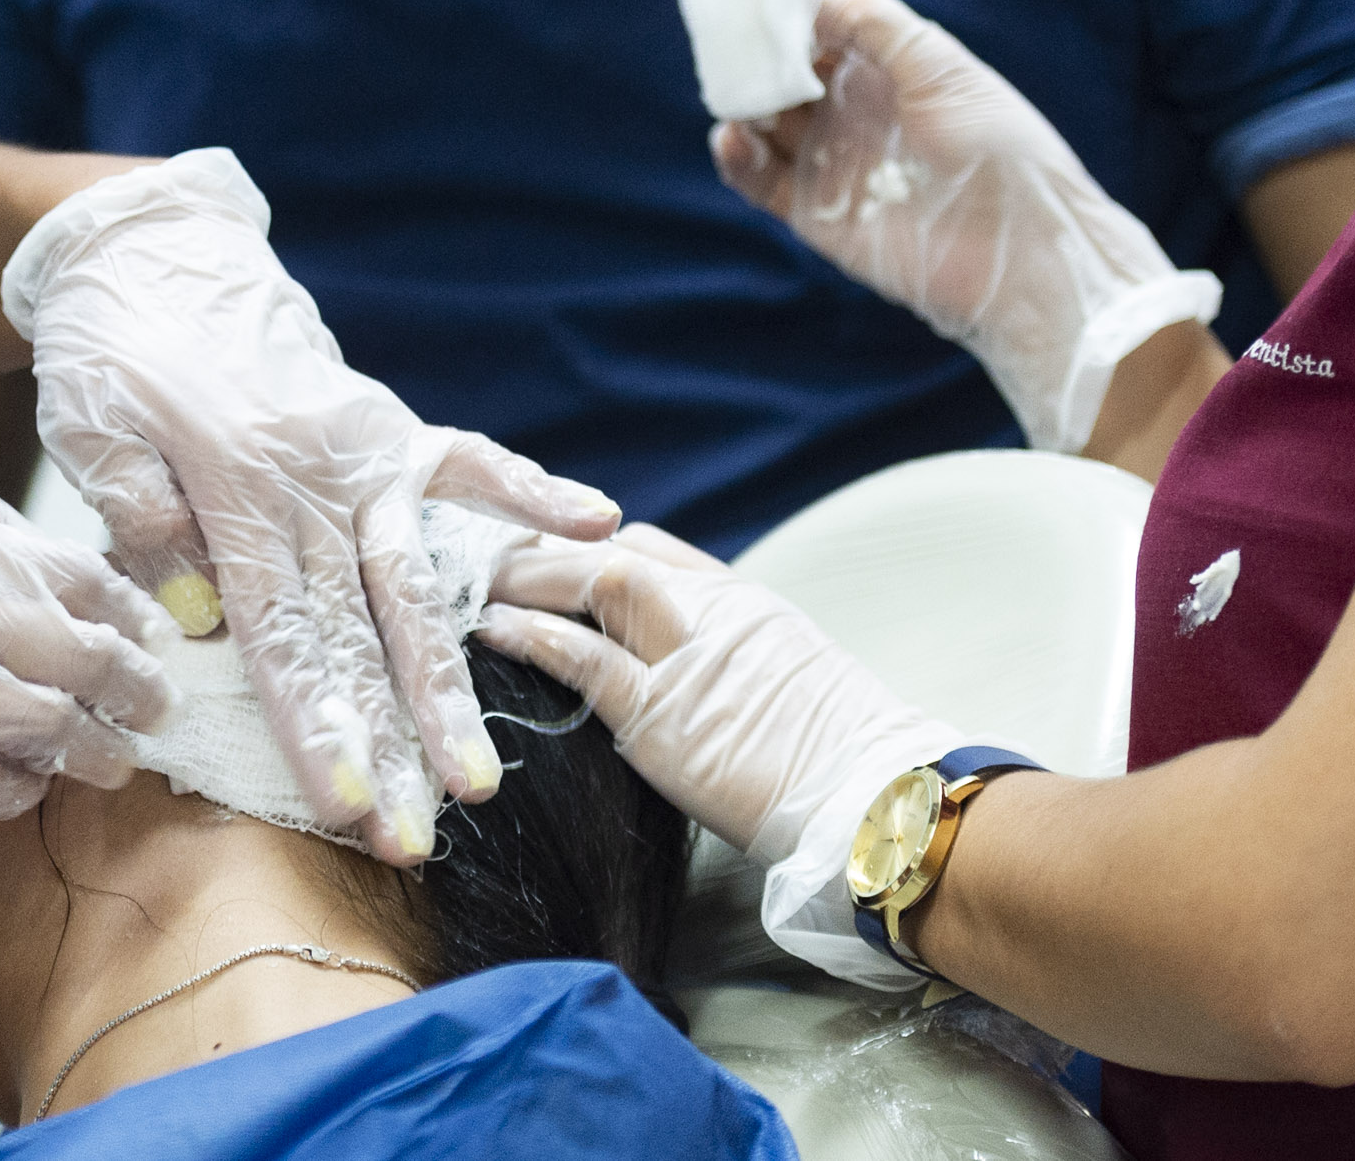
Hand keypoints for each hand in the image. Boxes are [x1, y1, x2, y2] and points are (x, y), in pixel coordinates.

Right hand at [0, 454, 171, 823]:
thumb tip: (38, 550)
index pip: (79, 576)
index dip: (128, 609)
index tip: (148, 631)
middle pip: (81, 655)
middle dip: (135, 685)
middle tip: (156, 705)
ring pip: (44, 731)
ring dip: (91, 751)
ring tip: (113, 761)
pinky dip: (10, 795)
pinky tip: (18, 790)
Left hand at [6, 151, 618, 860]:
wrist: (151, 253)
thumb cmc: (111, 352)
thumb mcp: (89, 425)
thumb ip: (139, 514)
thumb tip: (195, 610)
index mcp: (238, 486)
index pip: (281, 631)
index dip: (314, 723)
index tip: (344, 806)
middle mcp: (317, 477)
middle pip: (359, 634)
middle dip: (389, 745)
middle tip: (415, 839)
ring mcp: (366, 451)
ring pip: (416, 585)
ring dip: (448, 686)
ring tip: (480, 778)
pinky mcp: (391, 426)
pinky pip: (473, 461)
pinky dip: (534, 490)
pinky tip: (596, 525)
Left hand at [485, 525, 966, 991]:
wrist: (884, 805)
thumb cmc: (855, 770)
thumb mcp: (801, 690)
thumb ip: (744, 670)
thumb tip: (711, 691)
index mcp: (752, 607)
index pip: (657, 551)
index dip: (593, 548)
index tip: (548, 557)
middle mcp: (720, 613)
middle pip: (614, 551)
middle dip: (544, 549)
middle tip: (484, 555)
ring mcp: (694, 658)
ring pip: (593, 582)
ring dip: (527, 576)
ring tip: (471, 581)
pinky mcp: (667, 716)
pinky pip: (584, 658)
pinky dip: (533, 636)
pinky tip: (492, 631)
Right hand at [716, 0, 1220, 451]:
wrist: (1021, 253)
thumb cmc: (1001, 152)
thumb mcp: (944, 70)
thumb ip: (880, 28)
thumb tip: (815, 1)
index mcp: (889, 73)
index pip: (823, 33)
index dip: (793, 16)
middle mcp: (855, 114)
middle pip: (786, 77)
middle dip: (758, 58)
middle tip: (734, 42)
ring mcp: (833, 163)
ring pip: (766, 125)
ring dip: (742, 103)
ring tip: (734, 90)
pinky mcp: (815, 213)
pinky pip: (762, 180)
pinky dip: (737, 157)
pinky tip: (730, 135)